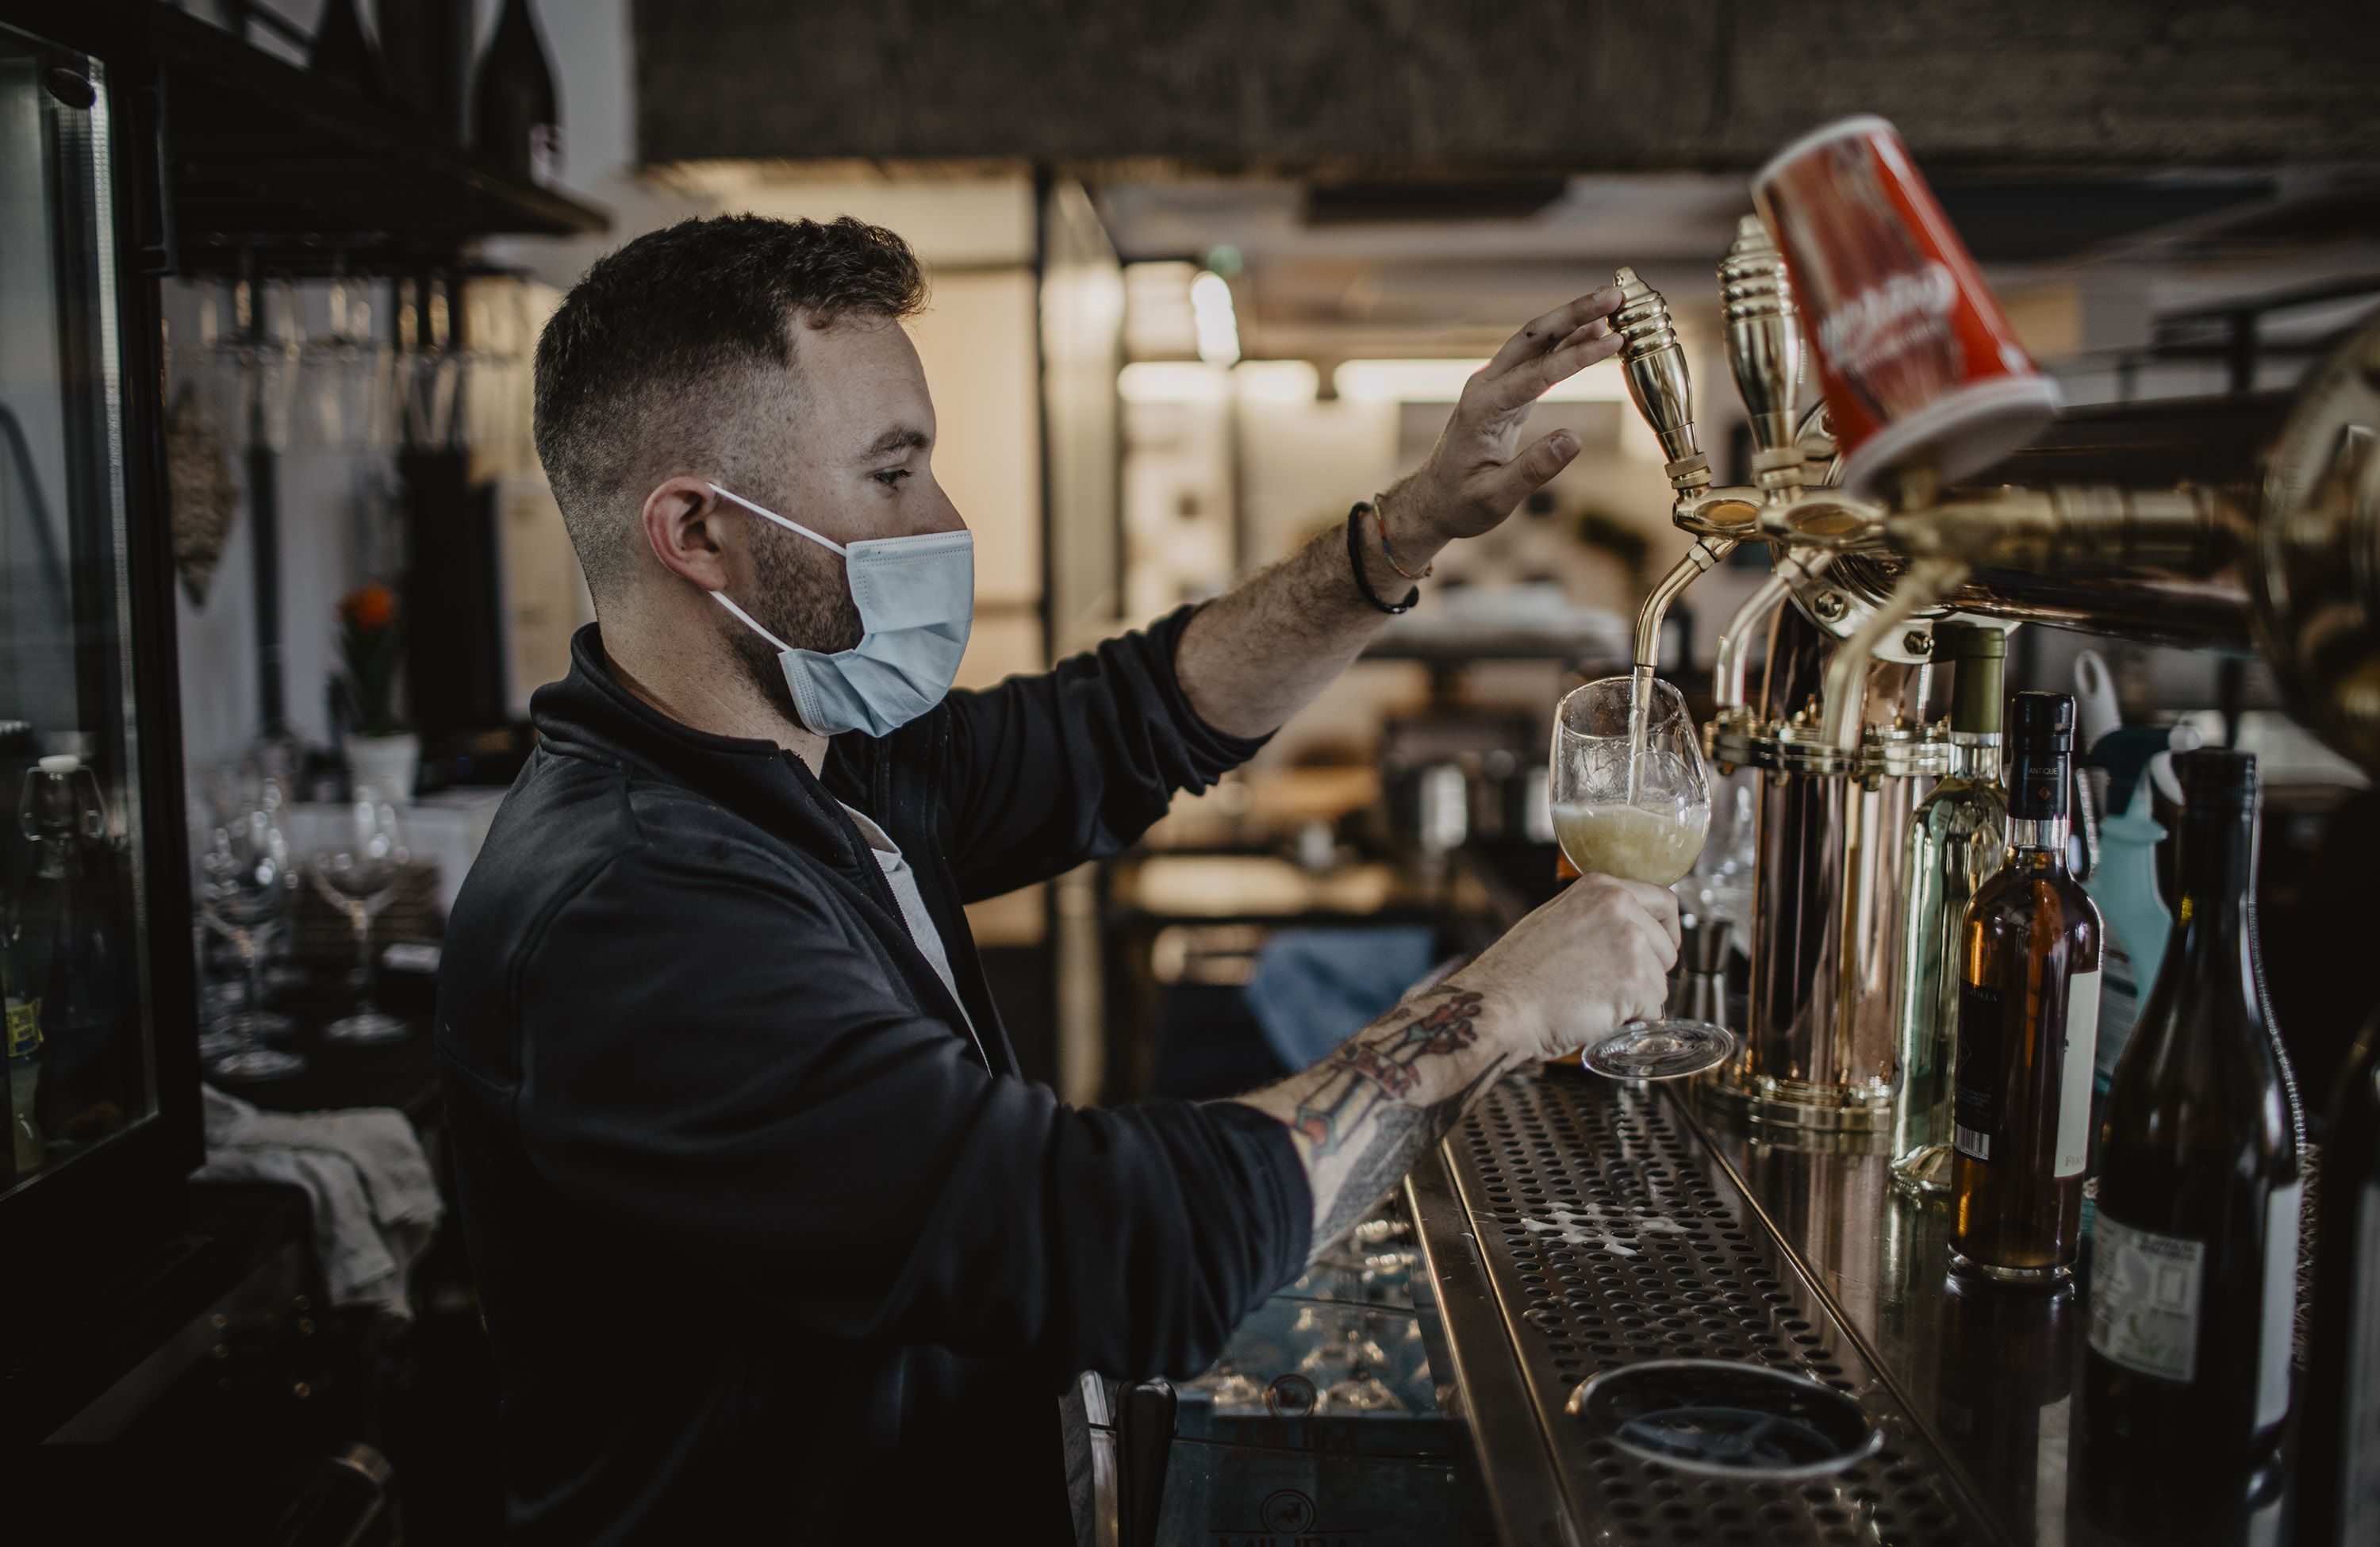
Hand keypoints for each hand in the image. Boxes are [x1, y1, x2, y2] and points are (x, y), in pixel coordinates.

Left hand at [1388, 286, 1626, 549]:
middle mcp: (1486, 387)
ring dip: (1572, 319)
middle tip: (1613, 295)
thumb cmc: (1461, 503)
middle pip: (1533, 338)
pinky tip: (1594, 331)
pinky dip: (1566, 341)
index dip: (1577, 356)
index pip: (1537, 374)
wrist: (1433, 501)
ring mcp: (1493, 385)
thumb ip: (1534, 469)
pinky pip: (1538, 358)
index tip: (1613, 341)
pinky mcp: (1505, 391)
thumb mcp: (1496, 497)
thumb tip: (1574, 439)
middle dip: (1573, 313)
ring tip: (1612, 302)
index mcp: (1483, 409)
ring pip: (1535, 341)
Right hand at [1448, 873, 1678, 1063]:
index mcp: (1601, 888)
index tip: (1658, 950)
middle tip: (1609, 988)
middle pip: (1668, 949)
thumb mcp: (1556, 919)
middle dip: (1649, 974)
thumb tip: (1629, 930)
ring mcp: (1631, 943)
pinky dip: (1631, 1022)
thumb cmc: (1516, 974)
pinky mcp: (1635, 981)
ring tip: (1592, 1000)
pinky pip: (1654, 1011)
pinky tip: (1596, 1014)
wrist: (1498, 1006)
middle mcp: (1621, 907)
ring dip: (1637, 1001)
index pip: (1665, 902)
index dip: (1665, 933)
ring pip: (1661, 984)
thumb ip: (1597, 916)